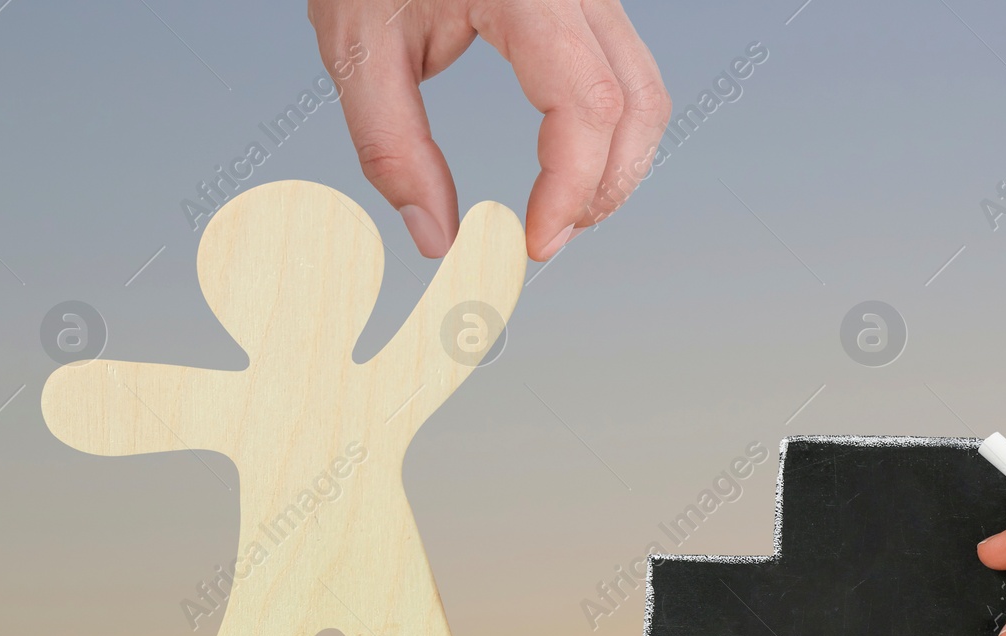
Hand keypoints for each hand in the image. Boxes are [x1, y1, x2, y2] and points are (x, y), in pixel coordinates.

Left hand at [309, 0, 670, 259]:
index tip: (534, 242)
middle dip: (602, 188)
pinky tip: (569, 169)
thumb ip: (392, 146)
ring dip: (615, 168)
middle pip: (635, 104)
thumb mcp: (359, 49)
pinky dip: (610, 135)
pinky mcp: (588, 4)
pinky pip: (628, 76)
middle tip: (545, 237)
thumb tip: (437, 238)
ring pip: (646, 93)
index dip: (571, 187)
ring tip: (559, 212)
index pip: (586, 102)